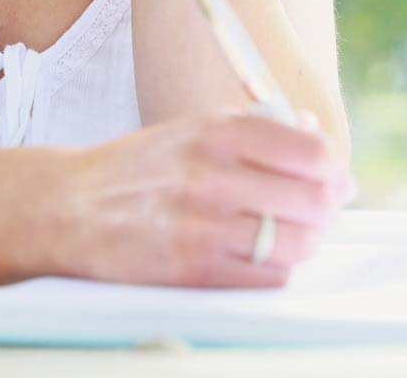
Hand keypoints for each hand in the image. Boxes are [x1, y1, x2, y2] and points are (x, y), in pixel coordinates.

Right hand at [56, 107, 356, 287]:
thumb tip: (312, 130)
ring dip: (304, 240)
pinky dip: (277, 268)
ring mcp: (206, 226)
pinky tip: (261, 254)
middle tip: (320, 208)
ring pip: (298, 242)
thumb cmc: (139, 167)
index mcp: (216, 131)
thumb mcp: (192, 128)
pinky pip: (270, 277)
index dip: (331, 166)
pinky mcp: (197, 269)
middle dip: (326, 206)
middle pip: (313, 199)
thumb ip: (254, 128)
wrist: (73, 206)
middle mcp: (214, 175)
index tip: (332, 175)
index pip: (309, 150)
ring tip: (290, 233)